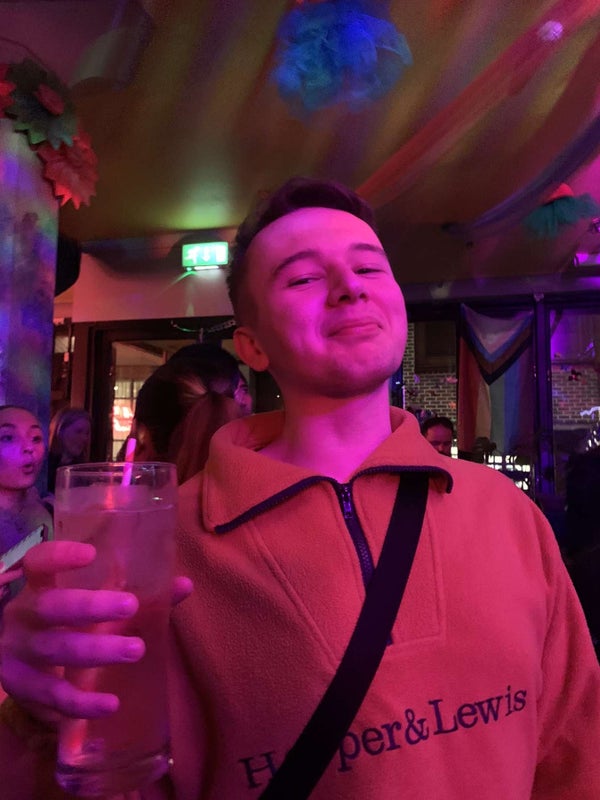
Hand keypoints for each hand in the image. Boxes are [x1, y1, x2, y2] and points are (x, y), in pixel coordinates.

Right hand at [0, 541, 191, 724]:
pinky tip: (110, 703)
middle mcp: (23, 615)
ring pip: (56, 650)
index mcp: (38, 586)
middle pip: (51, 607)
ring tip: (135, 650)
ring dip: (96, 650)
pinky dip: (82, 702)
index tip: (91, 554)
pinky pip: (52, 696)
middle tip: (130, 606)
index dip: (60, 556)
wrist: (23, 671)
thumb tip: (183, 585)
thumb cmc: (68, 626)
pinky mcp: (21, 688)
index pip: (39, 562)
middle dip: (90, 606)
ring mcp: (17, 652)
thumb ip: (136, 594)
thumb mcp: (91, 606)